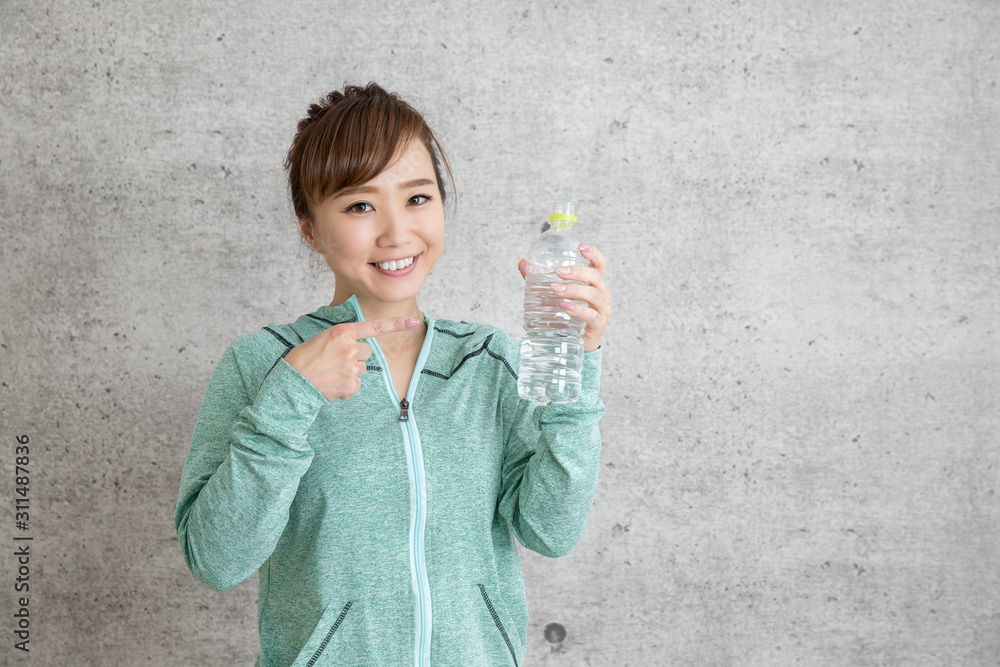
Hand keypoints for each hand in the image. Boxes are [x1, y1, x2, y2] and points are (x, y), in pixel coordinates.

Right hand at [284, 316, 419, 400]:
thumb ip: (345, 338)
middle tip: (334, 361)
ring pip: (362, 369)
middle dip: (355, 357)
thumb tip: (362, 348)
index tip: (414, 322)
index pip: (375, 327)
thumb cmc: (305, 358)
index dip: (396, 324)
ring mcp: (352, 368)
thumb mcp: (323, 338)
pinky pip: (357, 384)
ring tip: (330, 373)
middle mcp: (350, 348)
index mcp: (342, 332)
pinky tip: (332, 384)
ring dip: (350, 372)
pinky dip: (347, 386)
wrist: (292, 382)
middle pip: (367, 352)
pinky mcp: (352, 386)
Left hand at [517, 243, 611, 352]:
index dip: (593, 253)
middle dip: (577, 272)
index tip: (579, 247)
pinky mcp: (599, 326)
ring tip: (556, 289)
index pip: (600, 264)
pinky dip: (578, 309)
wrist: (574, 344)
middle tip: (558, 272)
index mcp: (594, 283)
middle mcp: (602, 294)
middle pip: (596, 277)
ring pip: (594, 295)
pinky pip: (591, 315)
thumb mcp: (553, 294)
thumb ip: (538, 278)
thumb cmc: (566, 315)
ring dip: (574, 289)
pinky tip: (565, 306)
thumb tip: (522, 262)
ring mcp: (603, 310)